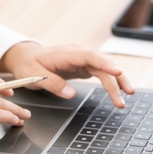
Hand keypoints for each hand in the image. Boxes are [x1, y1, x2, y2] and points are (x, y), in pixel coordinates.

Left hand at [0, 42, 133, 107]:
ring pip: (104, 68)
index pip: (89, 57)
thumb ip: (52, 84)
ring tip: (127, 96)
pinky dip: (110, 81)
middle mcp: (77, 54)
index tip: (117, 72)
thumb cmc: (28, 64)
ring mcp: (81, 60)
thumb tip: (70, 93)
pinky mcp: (83, 66)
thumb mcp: (34, 76)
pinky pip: (100, 72)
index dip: (104, 64)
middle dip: (114, 80)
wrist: (25, 56)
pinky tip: (119, 90)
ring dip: (116, 81)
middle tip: (122, 99)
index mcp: (66, 54)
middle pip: (101, 65)